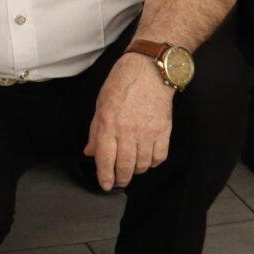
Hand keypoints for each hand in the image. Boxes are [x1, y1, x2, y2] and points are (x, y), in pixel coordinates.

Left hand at [86, 54, 175, 189]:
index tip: (105, 184)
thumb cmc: (122, 83)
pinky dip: (153, 162)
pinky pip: (159, 156)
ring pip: (143, 164)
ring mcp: (147, 131)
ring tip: (133, 168)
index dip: (105, 176)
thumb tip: (90, 152)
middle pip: (125, 166)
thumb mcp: (101, 105)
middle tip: (119, 181)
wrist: (149, 69)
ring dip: (137, 170)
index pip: (105, 159)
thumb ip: (95, 131)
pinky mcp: (163, 130)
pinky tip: (147, 159)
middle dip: (121, 178)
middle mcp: (128, 130)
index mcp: (108, 123)